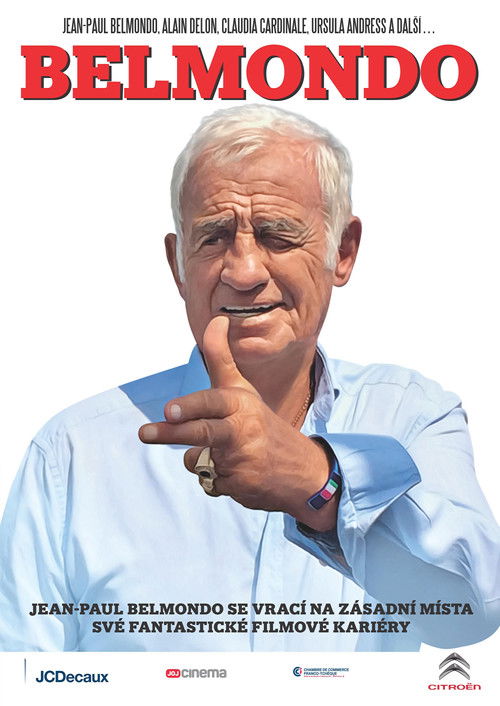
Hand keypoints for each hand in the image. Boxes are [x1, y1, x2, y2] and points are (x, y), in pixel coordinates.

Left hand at [139, 316, 337, 530]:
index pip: (213, 402)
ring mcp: (243, 459)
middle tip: (146, 433)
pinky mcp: (241, 486)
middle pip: (202, 432)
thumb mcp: (243, 391)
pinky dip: (218, 480)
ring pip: (197, 459)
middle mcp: (244, 429)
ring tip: (229, 455)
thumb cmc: (261, 423)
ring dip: (203, 460)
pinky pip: (210, 482)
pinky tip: (240, 474)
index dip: (191, 406)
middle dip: (173, 433)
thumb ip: (221, 360)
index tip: (169, 410)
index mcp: (242, 403)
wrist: (303, 470)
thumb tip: (215, 320)